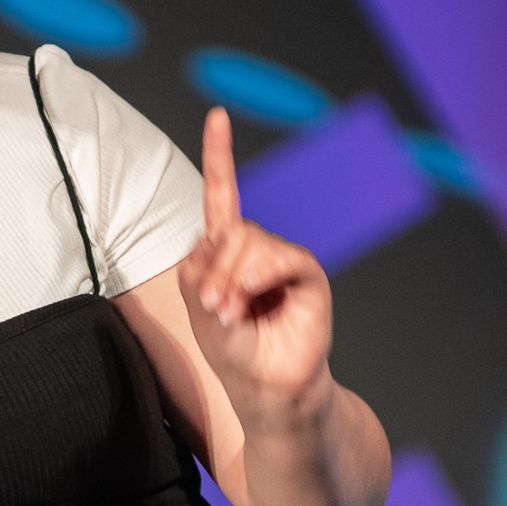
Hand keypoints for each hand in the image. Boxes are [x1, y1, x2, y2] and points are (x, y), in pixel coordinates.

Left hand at [177, 107, 332, 405]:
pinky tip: (248, 300)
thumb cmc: (233, 351)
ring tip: (231, 314)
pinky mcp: (307, 274)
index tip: (217, 117)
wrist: (263, 388)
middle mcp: (257, 249)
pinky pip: (280, 257)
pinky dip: (257, 277)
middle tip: (214, 308)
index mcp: (226, 251)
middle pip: (230, 228)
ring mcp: (283, 260)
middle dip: (214, 269)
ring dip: (231, 279)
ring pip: (249, 240)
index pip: (223, 195)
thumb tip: (219, 239)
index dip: (220, 155)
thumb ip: (200, 268)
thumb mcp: (200, 307)